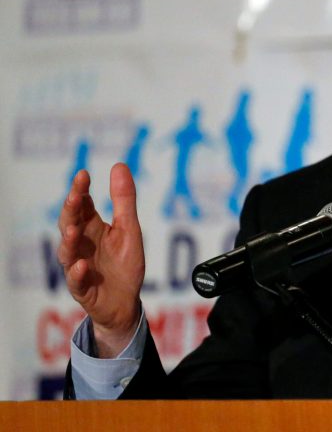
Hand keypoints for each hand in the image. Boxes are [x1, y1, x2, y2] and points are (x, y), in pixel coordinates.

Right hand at [57, 163, 144, 357]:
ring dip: (69, 240)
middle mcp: (81, 244)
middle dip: (71, 210)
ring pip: (67, 251)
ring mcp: (77, 266)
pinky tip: (82, 265)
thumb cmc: (124, 263)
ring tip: (74, 229)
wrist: (125, 301)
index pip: (83, 205)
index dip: (81, 190)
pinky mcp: (82, 288)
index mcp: (92, 227)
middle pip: (70, 223)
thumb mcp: (129, 228)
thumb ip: (124, 200)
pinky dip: (77, 273)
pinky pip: (76, 281)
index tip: (83, 174)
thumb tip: (119, 165)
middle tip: (75, 196)